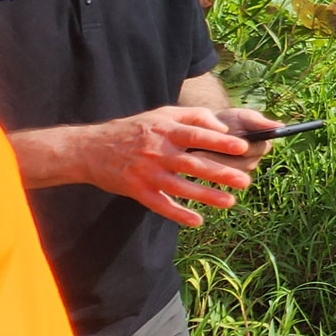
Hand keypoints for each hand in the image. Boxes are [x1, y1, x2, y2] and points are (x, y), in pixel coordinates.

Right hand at [82, 106, 256, 227]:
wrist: (90, 149)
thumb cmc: (133, 130)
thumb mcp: (161, 114)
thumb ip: (193, 116)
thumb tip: (223, 127)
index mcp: (165, 130)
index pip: (197, 135)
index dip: (219, 142)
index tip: (242, 148)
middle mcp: (157, 151)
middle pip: (193, 163)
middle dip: (220, 173)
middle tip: (245, 181)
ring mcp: (146, 172)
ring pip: (180, 187)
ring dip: (205, 196)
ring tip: (229, 202)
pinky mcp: (136, 190)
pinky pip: (160, 204)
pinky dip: (178, 214)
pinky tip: (197, 221)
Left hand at [186, 107, 281, 178]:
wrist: (212, 130)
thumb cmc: (230, 121)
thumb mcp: (243, 117)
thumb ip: (259, 122)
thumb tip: (280, 126)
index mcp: (261, 146)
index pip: (254, 150)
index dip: (241, 148)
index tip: (229, 143)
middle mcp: (252, 162)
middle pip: (238, 165)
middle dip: (219, 159)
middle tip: (199, 154)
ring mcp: (237, 173)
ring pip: (224, 174)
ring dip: (207, 167)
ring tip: (190, 158)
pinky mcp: (221, 179)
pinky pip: (212, 180)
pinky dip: (200, 173)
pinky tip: (186, 167)